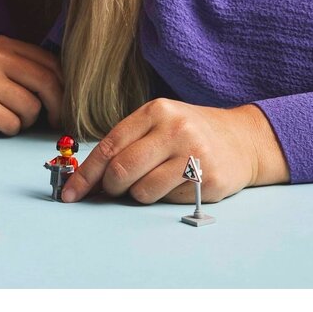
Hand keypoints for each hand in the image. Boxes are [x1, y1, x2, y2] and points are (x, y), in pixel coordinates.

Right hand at [0, 35, 62, 134]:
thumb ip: (26, 68)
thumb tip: (69, 88)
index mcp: (4, 44)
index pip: (52, 63)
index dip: (65, 88)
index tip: (65, 104)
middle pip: (47, 84)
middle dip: (58, 107)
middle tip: (56, 121)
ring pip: (31, 108)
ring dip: (26, 121)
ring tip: (10, 117)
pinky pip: (12, 124)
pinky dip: (9, 130)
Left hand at [61, 99, 289, 204]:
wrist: (243, 139)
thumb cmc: (189, 133)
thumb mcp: (158, 124)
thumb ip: (126, 143)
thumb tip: (88, 177)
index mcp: (155, 111)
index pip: (109, 146)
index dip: (86, 174)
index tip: (70, 193)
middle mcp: (174, 129)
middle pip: (122, 170)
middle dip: (110, 187)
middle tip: (113, 189)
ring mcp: (194, 154)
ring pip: (143, 191)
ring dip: (138, 194)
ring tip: (154, 180)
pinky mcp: (209, 180)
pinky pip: (167, 200)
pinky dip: (163, 199)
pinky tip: (176, 184)